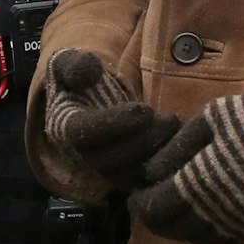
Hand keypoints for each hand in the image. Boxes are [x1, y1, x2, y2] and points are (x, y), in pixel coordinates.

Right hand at [42, 49, 179, 193]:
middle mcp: (80, 153)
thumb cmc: (80, 79)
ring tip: (176, 129)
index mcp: (64, 126)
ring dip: (155, 155)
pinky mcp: (124, 176)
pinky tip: (179, 142)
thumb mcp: (69, 62)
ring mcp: (103, 169)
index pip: (83, 134)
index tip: (144, 110)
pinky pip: (143, 181)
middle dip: (142, 141)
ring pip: (128, 174)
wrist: (87, 99)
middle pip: (109, 160)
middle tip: (169, 120)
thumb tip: (90, 70)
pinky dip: (163, 166)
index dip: (113, 124)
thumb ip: (74, 64)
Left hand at [130, 69, 243, 243]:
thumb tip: (150, 172)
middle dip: (159, 218)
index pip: (155, 209)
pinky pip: (228, 242)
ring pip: (201, 241)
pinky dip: (214, 232)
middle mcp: (216, 212)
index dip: (140, 204)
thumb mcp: (212, 117)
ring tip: (185, 205)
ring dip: (186, 227)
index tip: (137, 193)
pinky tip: (215, 212)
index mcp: (198, 183)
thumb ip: (177, 146)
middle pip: (174, 231)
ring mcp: (241, 224)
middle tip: (157, 200)